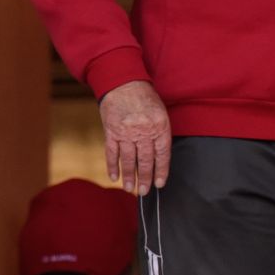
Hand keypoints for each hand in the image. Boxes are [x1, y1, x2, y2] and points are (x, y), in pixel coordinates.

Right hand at [100, 79, 171, 195]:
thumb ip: (160, 133)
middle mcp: (143, 131)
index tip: (160, 183)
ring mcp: (126, 132)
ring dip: (129, 177)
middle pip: (145, 160)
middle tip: (144, 192)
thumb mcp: (161, 112)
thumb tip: (159, 157)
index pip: (162, 154)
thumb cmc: (145, 97)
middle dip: (145, 178)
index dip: (161, 171)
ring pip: (129, 160)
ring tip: (131, 189)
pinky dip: (113, 166)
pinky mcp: (111, 131)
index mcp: (159, 126)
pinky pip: (112, 153)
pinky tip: (115, 177)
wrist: (122, 83)